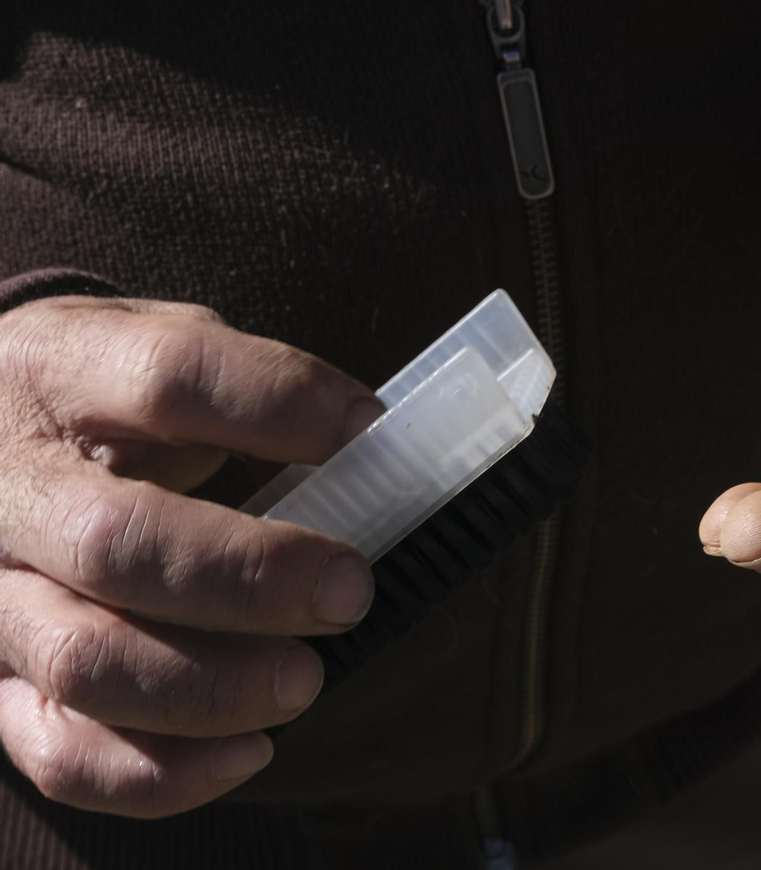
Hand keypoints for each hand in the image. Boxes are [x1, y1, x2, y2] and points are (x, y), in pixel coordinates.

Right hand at [0, 296, 382, 816]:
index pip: (168, 379)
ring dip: (214, 687)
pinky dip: (162, 771)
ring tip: (304, 680)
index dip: (279, 406)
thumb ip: (249, 382)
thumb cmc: (95, 397)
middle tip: (346, 592)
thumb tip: (370, 436)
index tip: (365, 433)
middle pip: (118, 543)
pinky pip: (61, 753)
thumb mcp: (155, 344)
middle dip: (251, 579)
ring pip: (86, 662)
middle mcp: (6, 489)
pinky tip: (248, 748)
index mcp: (58, 371)